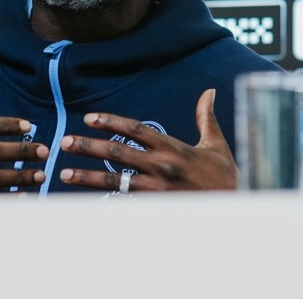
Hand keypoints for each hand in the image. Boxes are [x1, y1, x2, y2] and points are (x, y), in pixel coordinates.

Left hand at [58, 89, 237, 191]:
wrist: (237, 207)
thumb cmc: (226, 176)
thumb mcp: (216, 144)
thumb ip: (206, 118)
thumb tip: (209, 92)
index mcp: (173, 148)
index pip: (136, 130)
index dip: (111, 122)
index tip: (90, 118)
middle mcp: (162, 167)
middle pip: (118, 152)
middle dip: (89, 146)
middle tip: (65, 142)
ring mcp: (157, 190)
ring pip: (115, 180)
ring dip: (88, 176)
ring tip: (65, 174)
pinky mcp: (156, 208)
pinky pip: (125, 203)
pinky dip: (104, 200)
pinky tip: (84, 200)